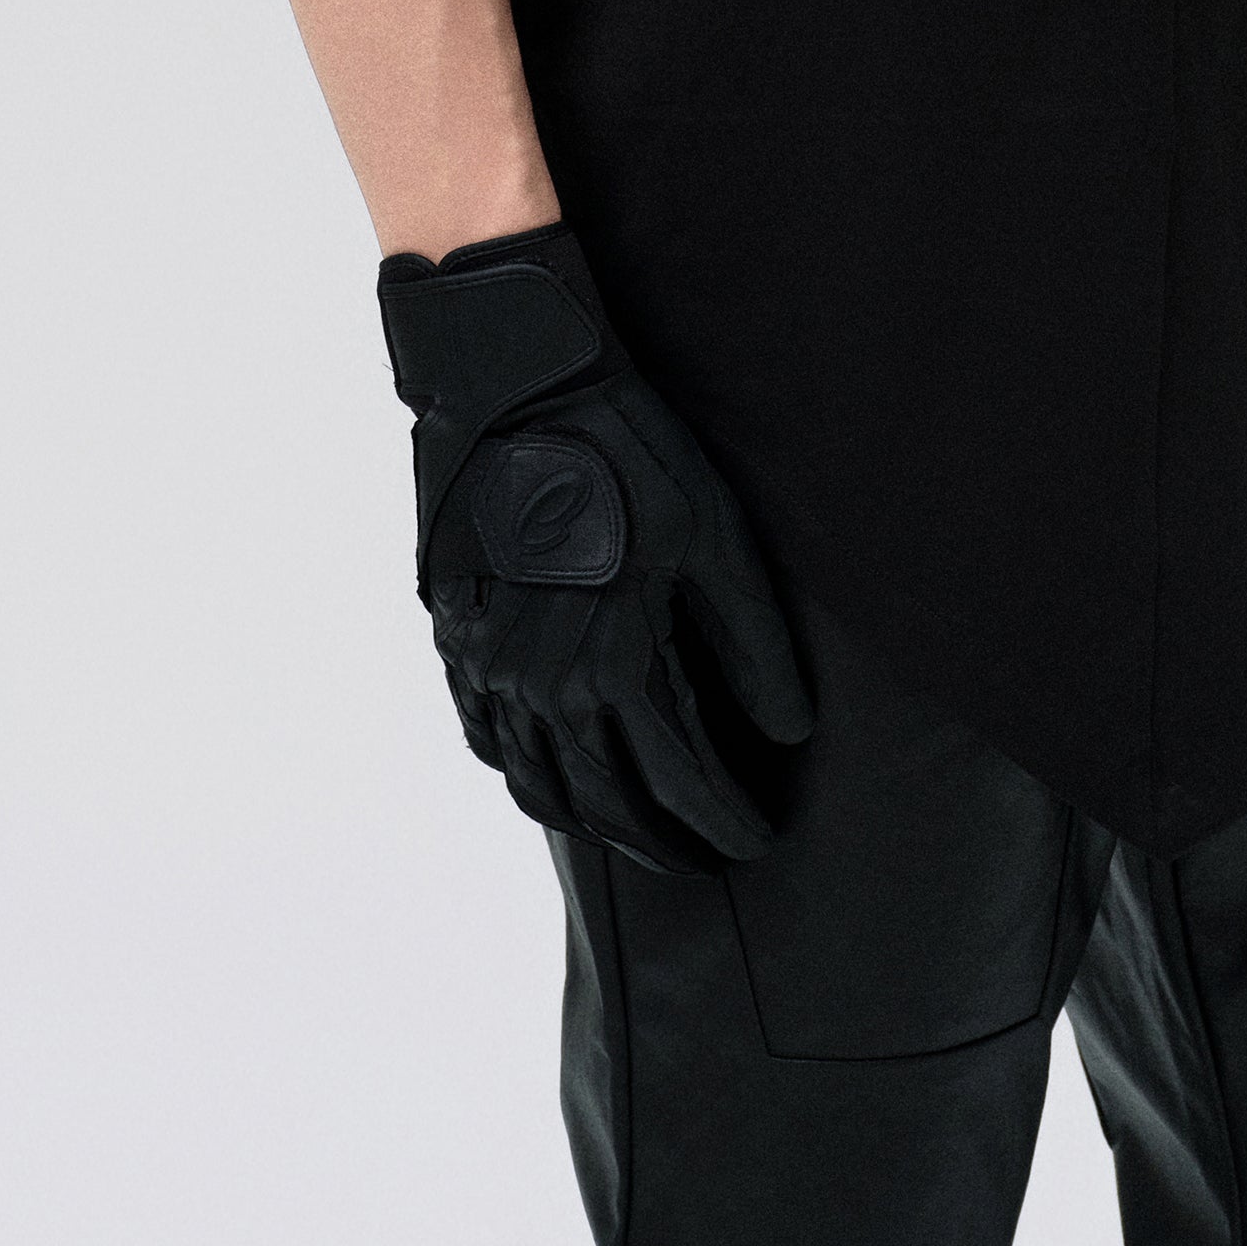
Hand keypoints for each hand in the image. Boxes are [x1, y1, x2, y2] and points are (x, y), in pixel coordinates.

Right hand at [378, 226, 813, 871]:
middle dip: (666, 843)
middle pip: (611, 803)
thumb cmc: (632, 454)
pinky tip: (560, 782)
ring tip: (643, 835)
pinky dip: (531, 779)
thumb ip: (753, 647)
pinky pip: (490, 744)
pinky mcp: (457, 644)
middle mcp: (542, 687)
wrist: (518, 387)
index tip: (762, 837)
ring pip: (544, 789)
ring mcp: (489, 671)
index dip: (728, 818)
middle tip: (708, 859)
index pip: (683, 780)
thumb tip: (790, 733)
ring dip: (598, 824)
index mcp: (613, 664)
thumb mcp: (716, 537)